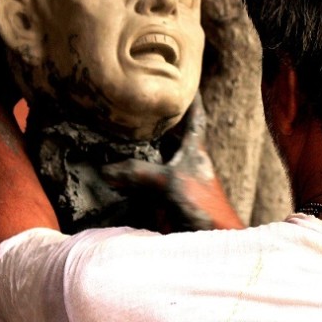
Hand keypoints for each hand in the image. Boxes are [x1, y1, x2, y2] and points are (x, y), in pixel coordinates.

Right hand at [100, 95, 243, 231]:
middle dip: (157, 122)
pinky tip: (114, 176)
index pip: (195, 116)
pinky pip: (145, 186)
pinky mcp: (165, 202)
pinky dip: (131, 180)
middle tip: (137, 105)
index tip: (187, 79)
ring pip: (155, 160)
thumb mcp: (171, 181)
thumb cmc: (204, 206)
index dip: (191, 98)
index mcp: (195, 149)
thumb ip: (139, 172)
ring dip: (140, 151)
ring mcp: (175, 182)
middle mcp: (186, 162)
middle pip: (171, 136)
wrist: (214, 241)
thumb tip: (107, 170)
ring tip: (118, 133)